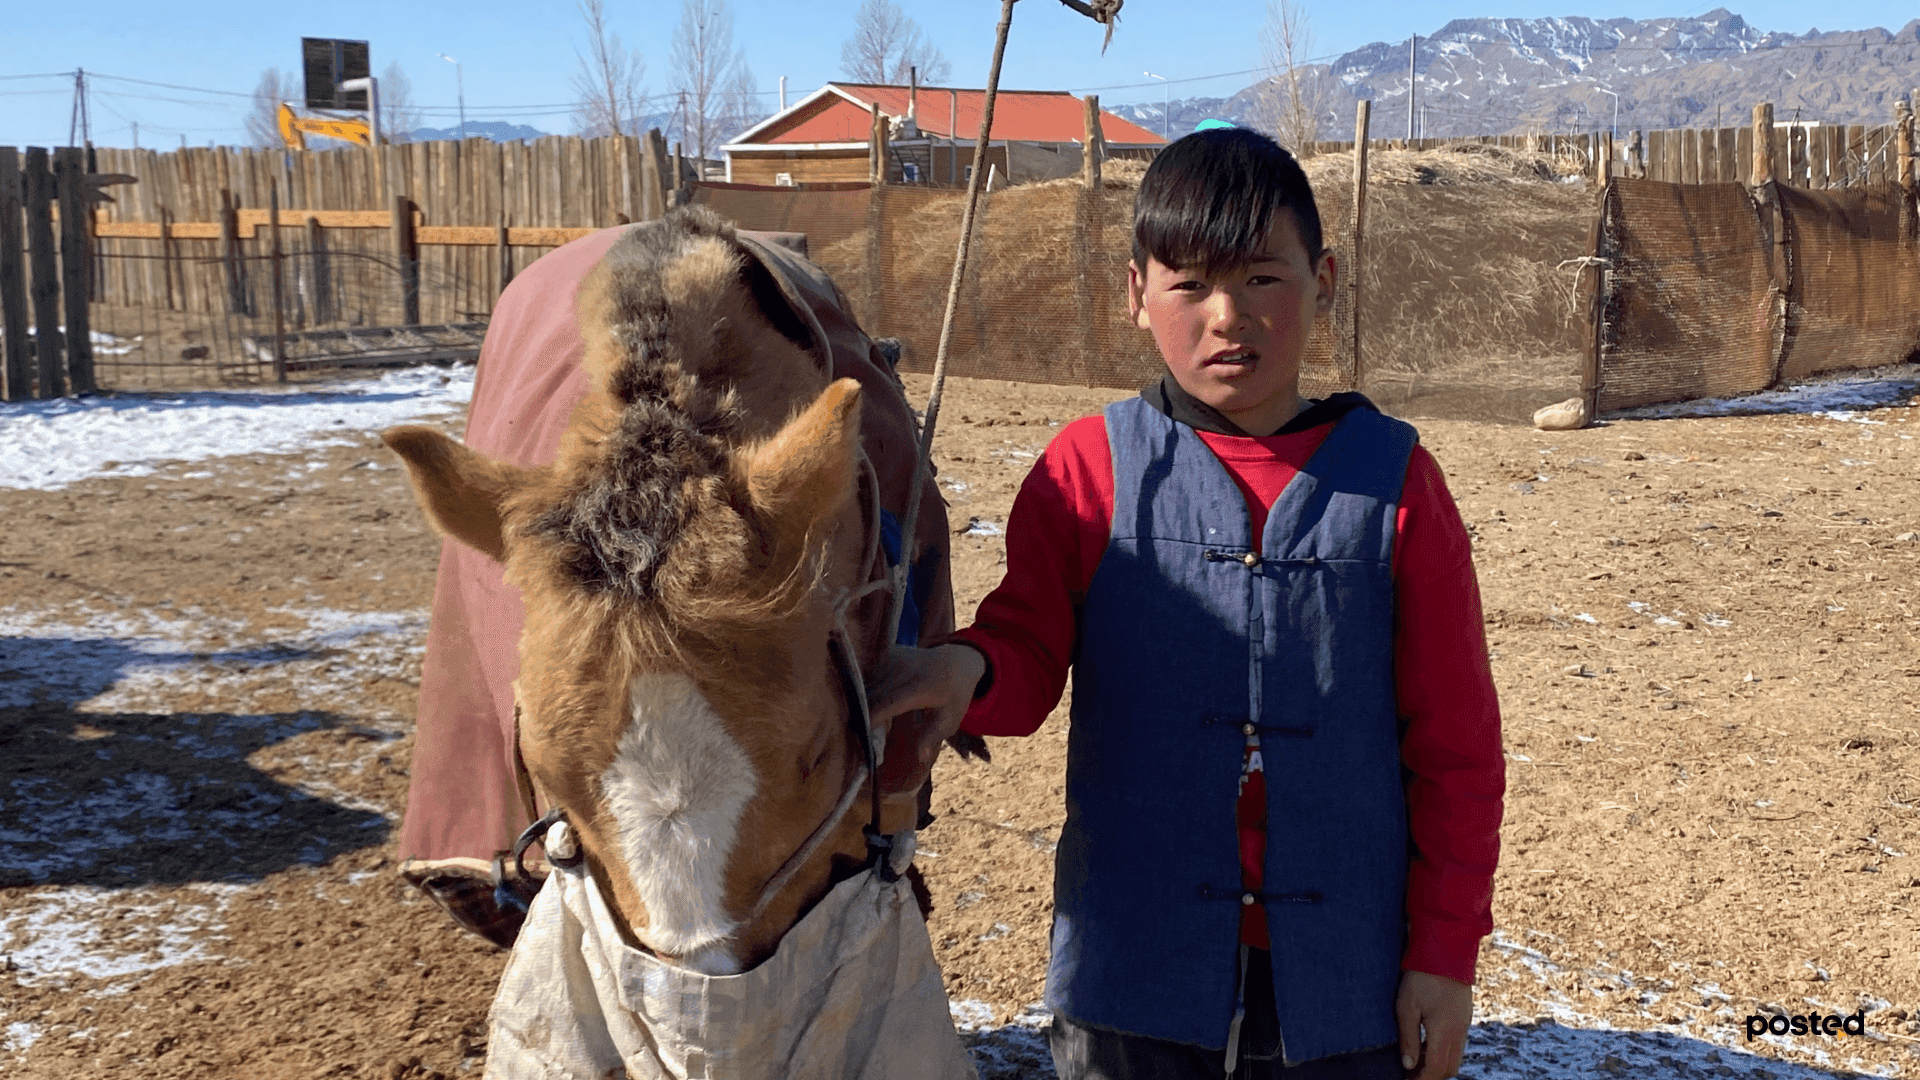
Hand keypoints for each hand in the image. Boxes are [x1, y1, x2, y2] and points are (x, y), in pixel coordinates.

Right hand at [866, 644, 985, 796]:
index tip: (859, 737)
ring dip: (856, 700)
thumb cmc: (953, 696)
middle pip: (869, 694)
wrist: (957, 661)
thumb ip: (932, 736)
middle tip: (853, 735)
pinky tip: (859, 700)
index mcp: (919, 687)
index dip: (869, 719)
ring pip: (863, 681)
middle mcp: (902, 670)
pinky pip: (866, 671)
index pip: (885, 704)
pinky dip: (860, 686)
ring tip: (854, 719)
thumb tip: (919, 757)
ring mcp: (893, 658)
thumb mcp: (950, 718)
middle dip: (857, 713)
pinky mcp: (887, 653)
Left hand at [1395, 970, 1470, 1078]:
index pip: (1437, 1069)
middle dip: (1432, 1076)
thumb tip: (1409, 1065)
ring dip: (1438, 1063)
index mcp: (1445, 1031)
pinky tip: (1427, 1042)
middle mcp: (1459, 1031)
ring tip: (1416, 1059)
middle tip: (1412, 1074)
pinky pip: (1458, 1042)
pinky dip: (1444, 1050)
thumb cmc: (1421, 977)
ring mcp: (1464, 1023)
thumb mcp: (1406, 1006)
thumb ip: (1408, 1038)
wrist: (1445, 950)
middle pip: (1450, 1068)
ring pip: (1456, 1056)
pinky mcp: (1465, 1015)